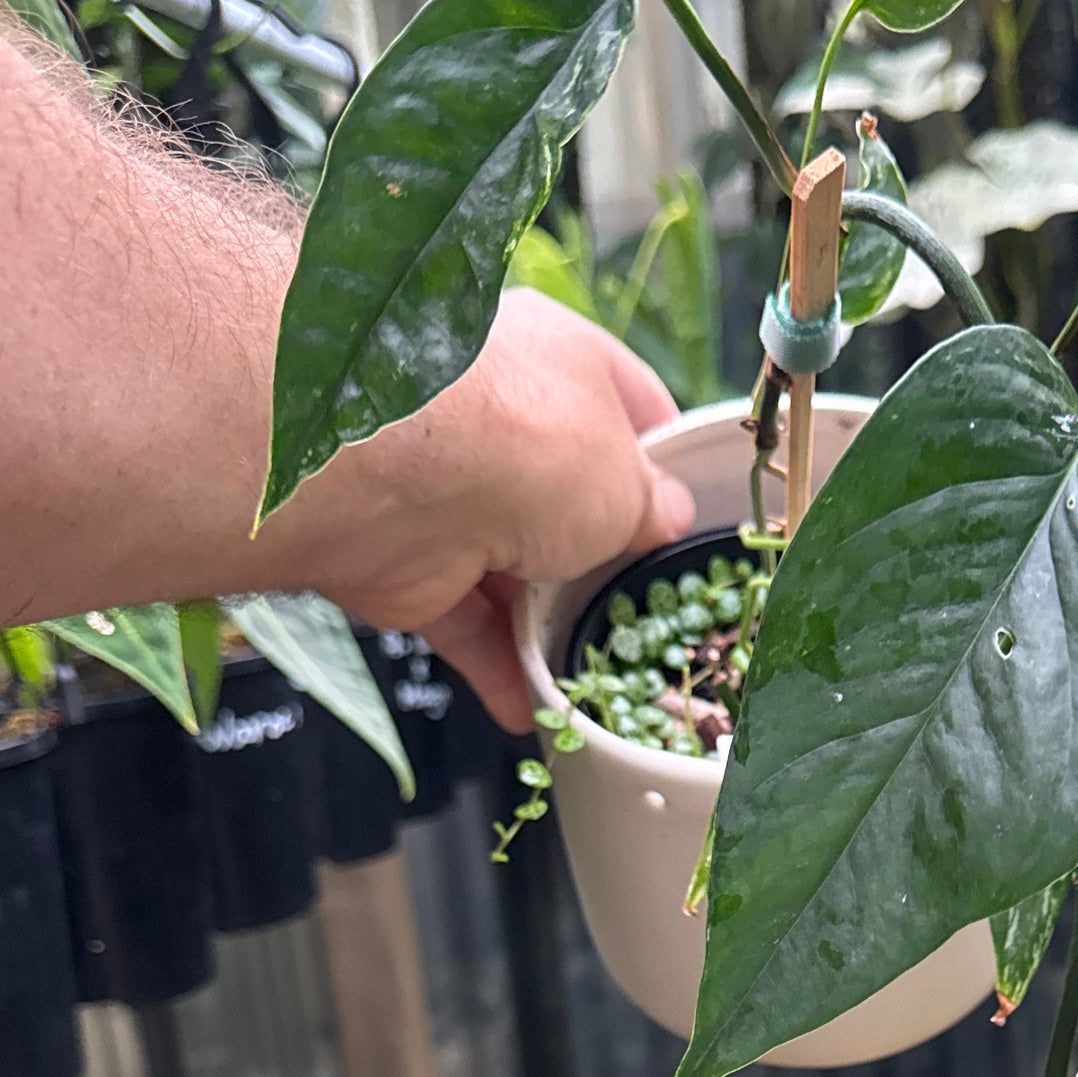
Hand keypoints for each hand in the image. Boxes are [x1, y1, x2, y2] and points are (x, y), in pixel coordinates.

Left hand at [263, 290, 696, 733]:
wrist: (383, 473)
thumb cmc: (523, 443)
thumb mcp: (622, 480)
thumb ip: (647, 508)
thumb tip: (666, 520)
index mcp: (563, 367)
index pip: (632, 410)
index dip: (667, 470)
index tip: (694, 526)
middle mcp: (503, 422)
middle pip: (570, 502)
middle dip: (606, 561)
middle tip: (651, 610)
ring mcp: (452, 493)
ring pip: (516, 571)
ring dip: (554, 627)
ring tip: (601, 674)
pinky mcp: (409, 562)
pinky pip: (465, 622)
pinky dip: (498, 667)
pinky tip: (535, 709)